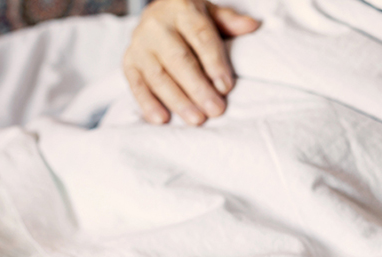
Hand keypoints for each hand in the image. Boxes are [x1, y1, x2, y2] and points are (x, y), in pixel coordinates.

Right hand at [123, 0, 259, 124]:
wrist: (158, 13)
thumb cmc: (191, 19)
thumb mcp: (211, 13)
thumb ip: (229, 21)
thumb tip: (252, 25)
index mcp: (182, 10)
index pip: (200, 37)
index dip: (214, 63)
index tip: (226, 87)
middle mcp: (157, 25)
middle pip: (178, 59)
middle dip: (198, 88)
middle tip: (216, 110)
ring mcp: (140, 44)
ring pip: (158, 75)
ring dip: (177, 100)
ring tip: (196, 119)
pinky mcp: (129, 60)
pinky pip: (135, 83)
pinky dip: (147, 102)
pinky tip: (162, 119)